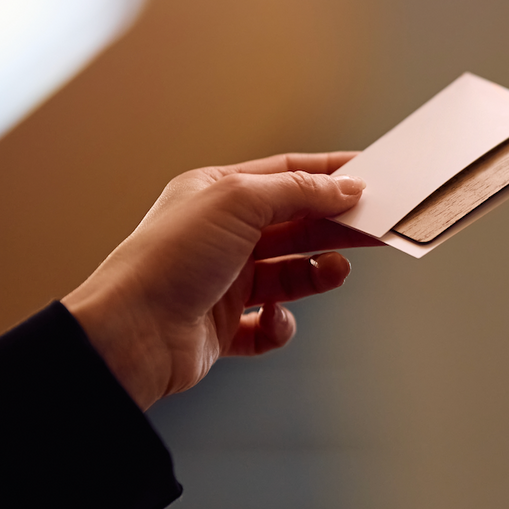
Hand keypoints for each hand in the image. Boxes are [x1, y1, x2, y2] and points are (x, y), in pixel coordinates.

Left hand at [62, 152, 380, 409]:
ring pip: (289, 275)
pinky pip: (270, 324)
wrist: (131, 334)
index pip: (286, 175)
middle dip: (337, 226)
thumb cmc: (169, 260)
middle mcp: (220, 235)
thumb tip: (344, 188)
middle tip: (378, 228)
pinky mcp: (223, 327)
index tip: (373, 177)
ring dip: (316, 275)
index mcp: (216, 193)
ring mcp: (222, 282)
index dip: (330, 174)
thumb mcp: (239, 202)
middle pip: (296, 224)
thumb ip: (299, 191)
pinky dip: (280, 324)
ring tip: (335, 274)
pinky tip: (272, 319)